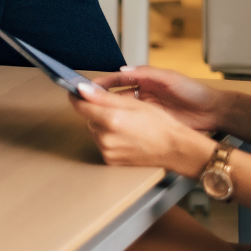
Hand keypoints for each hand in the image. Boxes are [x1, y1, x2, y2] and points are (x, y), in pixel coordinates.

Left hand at [70, 82, 215, 177]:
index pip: (81, 106)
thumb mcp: (133, 103)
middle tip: (116, 109)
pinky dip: (108, 138)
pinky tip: (124, 135)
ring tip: (124, 123)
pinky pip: (102, 144)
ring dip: (102, 125)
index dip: (77, 97)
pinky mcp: (111, 161)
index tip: (76, 92)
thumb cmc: (159, 123)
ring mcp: (107, 151)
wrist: (174, 148)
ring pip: (95, 131)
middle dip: (97, 111)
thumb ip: (103, 97)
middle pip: (88, 119)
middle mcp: (105, 138)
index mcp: (110, 120)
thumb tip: (82, 90)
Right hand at [84, 65, 229, 132]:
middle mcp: (144, 94)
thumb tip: (123, 70)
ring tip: (95, 115)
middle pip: (117, 95)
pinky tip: (112, 128)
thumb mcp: (170, 78)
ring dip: (109, 112)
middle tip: (86, 102)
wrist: (213, 112)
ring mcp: (147, 110)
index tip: (89, 87)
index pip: (119, 79)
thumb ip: (147, 73)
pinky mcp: (152, 124)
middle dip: (101, 98)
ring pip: (122, 110)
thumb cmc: (194, 91)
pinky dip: (122, 125)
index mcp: (146, 80)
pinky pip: (133, 123)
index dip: (104, 82)